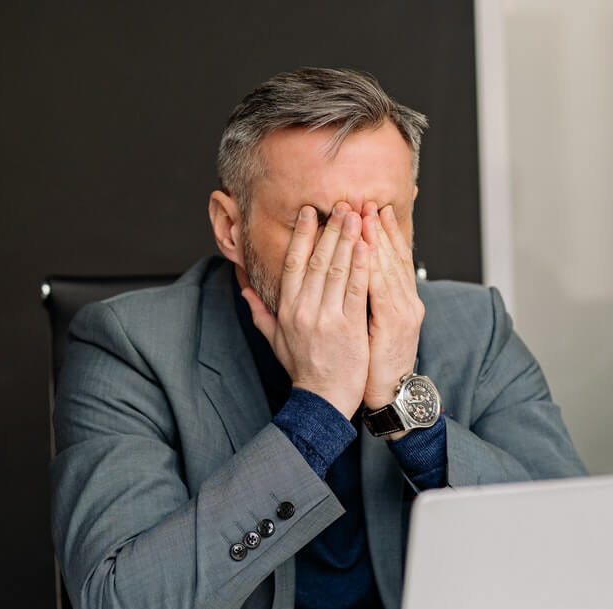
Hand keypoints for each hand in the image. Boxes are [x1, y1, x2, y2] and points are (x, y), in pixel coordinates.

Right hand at [240, 203, 370, 418]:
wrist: (322, 399)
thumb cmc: (302, 369)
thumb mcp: (275, 340)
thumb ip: (260, 312)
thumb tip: (244, 289)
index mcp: (287, 309)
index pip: (293, 263)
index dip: (302, 235)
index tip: (310, 212)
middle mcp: (304, 310)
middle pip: (317, 260)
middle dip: (329, 229)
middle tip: (340, 204)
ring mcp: (327, 318)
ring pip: (337, 270)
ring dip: (348, 240)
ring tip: (357, 216)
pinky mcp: (349, 328)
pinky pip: (356, 291)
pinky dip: (361, 266)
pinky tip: (368, 246)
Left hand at [361, 202, 424, 409]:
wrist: (389, 393)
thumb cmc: (375, 362)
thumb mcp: (375, 327)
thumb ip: (365, 300)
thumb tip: (354, 278)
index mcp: (401, 300)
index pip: (393, 258)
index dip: (385, 232)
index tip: (373, 209)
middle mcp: (407, 301)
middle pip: (393, 256)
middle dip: (378, 227)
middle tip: (367, 200)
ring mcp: (404, 310)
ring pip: (389, 266)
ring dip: (377, 238)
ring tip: (366, 214)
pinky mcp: (395, 323)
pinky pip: (382, 289)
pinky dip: (375, 267)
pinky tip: (367, 248)